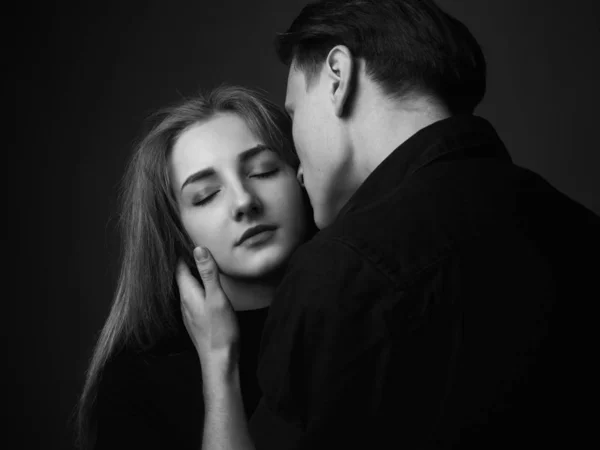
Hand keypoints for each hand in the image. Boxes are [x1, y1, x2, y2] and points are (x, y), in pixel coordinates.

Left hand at [176, 246, 239, 375]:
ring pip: (188, 288)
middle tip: (193, 245)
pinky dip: (198, 287)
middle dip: (187, 262)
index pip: (179, 267)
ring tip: (200, 263)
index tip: (184, 237)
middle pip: (182, 277)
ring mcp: (189, 313)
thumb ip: (208, 274)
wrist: (219, 361)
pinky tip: (206, 288)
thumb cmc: (220, 330)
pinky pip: (194, 298)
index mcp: (187, 293)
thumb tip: (198, 249)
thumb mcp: (217, 297)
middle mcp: (184, 302)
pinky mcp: (197, 321)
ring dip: (193, 275)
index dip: (181, 252)